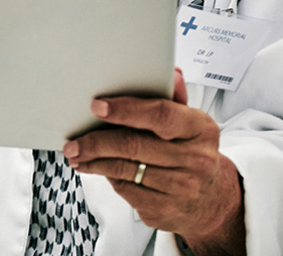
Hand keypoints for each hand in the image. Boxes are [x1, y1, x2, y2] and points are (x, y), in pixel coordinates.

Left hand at [62, 70, 244, 253]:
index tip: (97, 106)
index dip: (126, 110)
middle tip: (73, 140)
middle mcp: (195, 160)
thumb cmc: (191, 151)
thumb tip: (171, 72)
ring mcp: (181, 189)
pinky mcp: (164, 210)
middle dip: (98, 141)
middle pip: (134, 145)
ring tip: (76, 154)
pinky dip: (107, 177)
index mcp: (201, 129)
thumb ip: (174, 97)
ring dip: (95, 161)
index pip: (161, 115)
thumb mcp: (190, 122)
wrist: (209, 201)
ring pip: (125, 170)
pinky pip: (126, 190)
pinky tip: (95, 168)